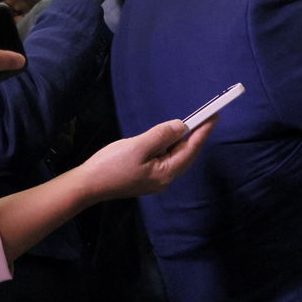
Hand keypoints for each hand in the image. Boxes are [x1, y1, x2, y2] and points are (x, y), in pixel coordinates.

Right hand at [75, 118, 213, 201]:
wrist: (87, 185)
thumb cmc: (110, 167)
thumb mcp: (137, 146)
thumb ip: (161, 135)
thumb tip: (181, 126)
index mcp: (165, 173)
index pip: (190, 149)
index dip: (203, 131)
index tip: (214, 116)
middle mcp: (164, 179)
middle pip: (185, 154)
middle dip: (194, 135)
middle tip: (204, 116)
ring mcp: (154, 180)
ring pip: (174, 156)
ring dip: (179, 140)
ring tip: (186, 124)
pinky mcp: (145, 177)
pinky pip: (163, 159)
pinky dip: (167, 146)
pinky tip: (163, 139)